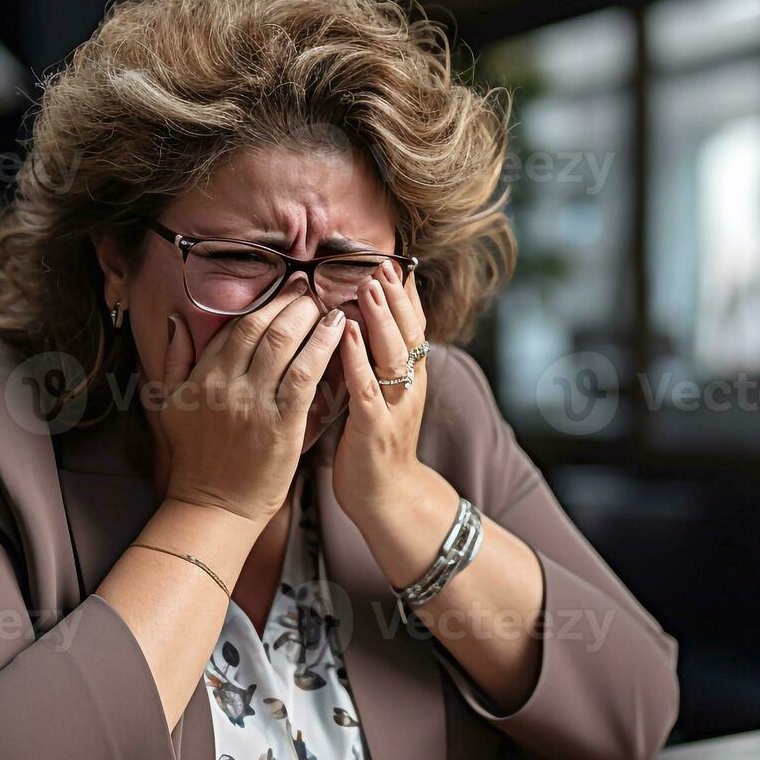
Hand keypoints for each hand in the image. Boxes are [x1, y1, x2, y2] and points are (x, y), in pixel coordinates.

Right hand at [158, 275, 346, 524]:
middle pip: (262, 327)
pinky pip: (304, 375)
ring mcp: (253, 403)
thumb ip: (174, 360)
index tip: (285, 287)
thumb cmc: (197, 458)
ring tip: (328, 305)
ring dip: (309, 318)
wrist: (214, 506)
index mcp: (203, 377)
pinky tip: (337, 332)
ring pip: (284, 344)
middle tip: (310, 287)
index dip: (265, 302)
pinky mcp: (281, 424)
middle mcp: (226, 384)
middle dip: (290, 302)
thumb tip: (178, 321)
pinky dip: (323, 347)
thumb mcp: (171, 405)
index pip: (236, 327)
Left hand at [332, 260, 429, 527]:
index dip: (406, 295)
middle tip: (381, 264)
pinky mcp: (375, 429)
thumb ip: (376, 361)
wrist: (386, 497)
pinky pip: (367, 389)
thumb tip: (361, 322)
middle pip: (408, 333)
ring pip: (392, 355)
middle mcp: (409, 386)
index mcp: (410, 376)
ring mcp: (395, 407)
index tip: (394, 262)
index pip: (413, 326)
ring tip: (368, 286)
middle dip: (395, 297)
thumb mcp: (382, 394)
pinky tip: (347, 337)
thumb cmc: (375, 443)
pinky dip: (357, 361)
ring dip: (380, 319)